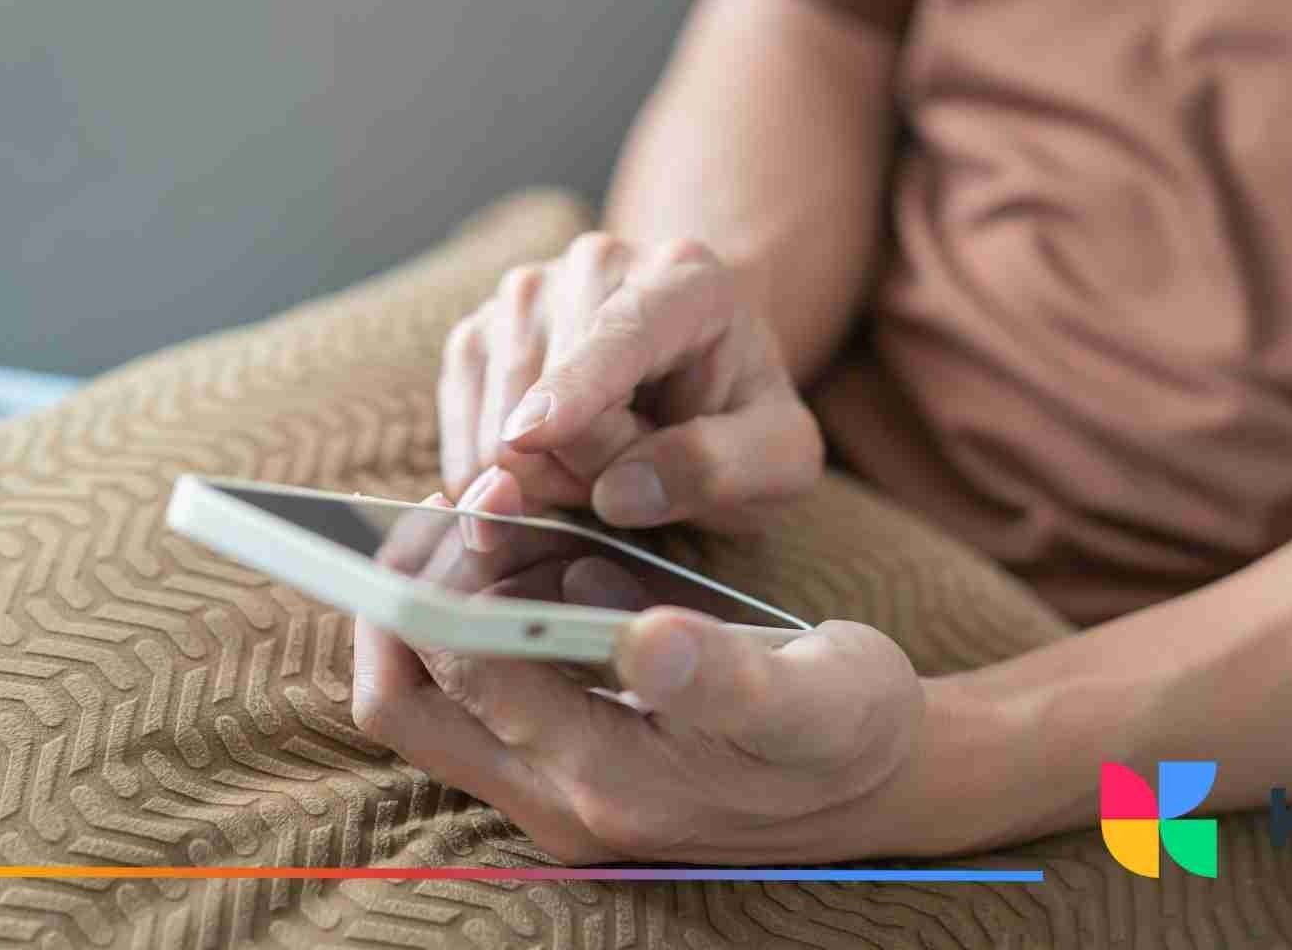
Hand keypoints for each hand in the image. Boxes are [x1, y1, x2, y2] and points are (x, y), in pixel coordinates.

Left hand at [353, 472, 928, 863]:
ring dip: (446, 599)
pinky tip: (549, 558)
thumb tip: (649, 640)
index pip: (462, 674)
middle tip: (463, 501)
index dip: (445, 575)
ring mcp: (554, 789)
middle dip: (409, 591)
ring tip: (503, 514)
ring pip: (435, 694)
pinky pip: (483, 691)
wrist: (882, 781)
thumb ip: (730, 676)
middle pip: (409, 701)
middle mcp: (557, 801)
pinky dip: (487, 619)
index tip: (480, 491)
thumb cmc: (853, 729)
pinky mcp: (567, 766)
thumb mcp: (818, 697)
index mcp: (607, 783)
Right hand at [438, 234, 823, 531]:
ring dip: (547, 477)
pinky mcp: (478, 332)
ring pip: (498, 421)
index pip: (624, 335)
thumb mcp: (778, 457)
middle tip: (641, 468)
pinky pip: (461, 434)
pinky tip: (552, 465)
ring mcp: (527, 290)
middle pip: (554, 393)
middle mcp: (596, 263)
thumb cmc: (741, 420)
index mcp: (688, 280)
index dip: (577, 387)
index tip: (532, 436)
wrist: (698, 382)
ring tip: (605, 460)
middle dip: (589, 468)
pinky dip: (500, 475)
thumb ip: (723, 469)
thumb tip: (620, 494)